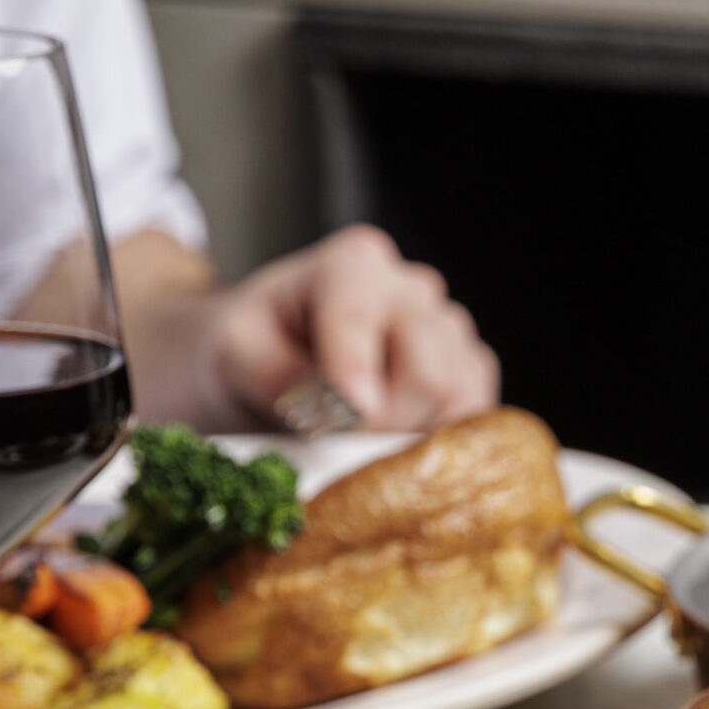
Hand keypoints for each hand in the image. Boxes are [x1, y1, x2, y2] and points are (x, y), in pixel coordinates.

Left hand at [207, 224, 499, 431]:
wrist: (267, 356)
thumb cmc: (250, 348)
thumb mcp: (234, 354)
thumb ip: (283, 376)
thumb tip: (346, 413)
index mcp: (350, 265)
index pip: (362, 315)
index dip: (353, 370)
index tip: (343, 418)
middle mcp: (410, 287)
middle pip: (426, 369)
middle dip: (381, 422)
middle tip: (337, 442)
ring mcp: (447, 327)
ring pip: (457, 396)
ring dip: (408, 435)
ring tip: (360, 438)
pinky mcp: (469, 369)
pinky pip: (474, 414)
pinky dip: (436, 439)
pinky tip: (393, 437)